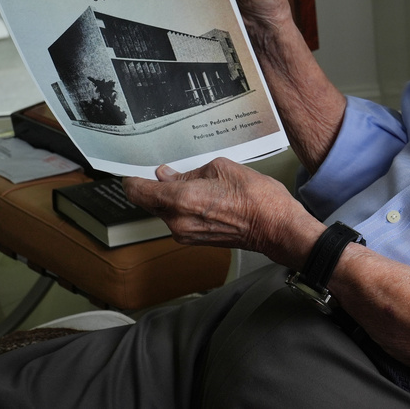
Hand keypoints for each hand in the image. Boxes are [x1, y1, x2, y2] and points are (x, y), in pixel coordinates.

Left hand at [122, 157, 323, 269]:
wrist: (276, 228)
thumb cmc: (256, 198)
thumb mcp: (220, 169)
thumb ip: (189, 173)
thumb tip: (167, 176)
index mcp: (181, 200)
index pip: (139, 191)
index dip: (132, 179)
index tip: (132, 170)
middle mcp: (178, 222)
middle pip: (151, 202)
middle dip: (155, 186)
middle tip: (166, 169)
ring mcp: (186, 234)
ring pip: (166, 211)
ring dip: (171, 197)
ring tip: (194, 180)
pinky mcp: (196, 240)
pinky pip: (179, 220)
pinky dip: (183, 207)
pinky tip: (202, 195)